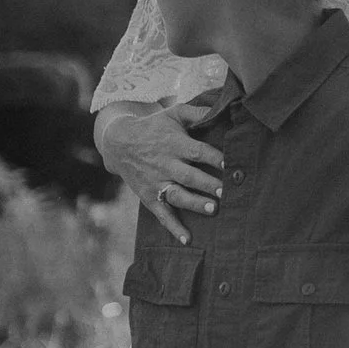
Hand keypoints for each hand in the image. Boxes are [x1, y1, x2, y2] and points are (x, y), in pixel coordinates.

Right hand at [97, 101, 224, 246]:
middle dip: (207, 184)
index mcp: (174, 144)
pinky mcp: (149, 197)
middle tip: (225, 191)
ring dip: (194, 203)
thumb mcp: (173, 114)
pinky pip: (162, 214)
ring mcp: (156, 182)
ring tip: (213, 209)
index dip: (214, 158)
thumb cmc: (154, 127)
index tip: (229, 164)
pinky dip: (173, 227)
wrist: (118, 142)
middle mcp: (166, 164)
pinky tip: (187, 239)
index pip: (198, 152)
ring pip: (177, 195)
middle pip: (190, 176)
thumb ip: (197, 113)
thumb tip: (222, 108)